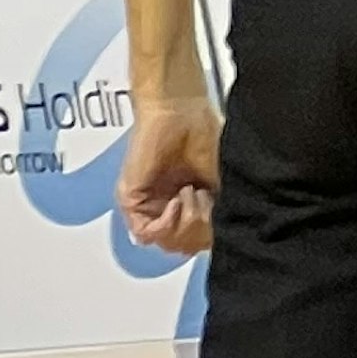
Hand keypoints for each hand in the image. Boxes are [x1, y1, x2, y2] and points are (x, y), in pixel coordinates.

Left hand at [119, 89, 220, 258]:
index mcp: (191, 205)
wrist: (181, 110)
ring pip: (167, 243)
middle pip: (185, 246)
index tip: (222, 218)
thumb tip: (225, 238)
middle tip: (208, 202)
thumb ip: (221, 214)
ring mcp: (148, 206)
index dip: (212, 235)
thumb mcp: (225, 183)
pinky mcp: (131, 200)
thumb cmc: (204, 133)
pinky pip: (146, 233)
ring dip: (187, 223)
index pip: (200, 241)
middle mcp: (167, 208)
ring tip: (193, 194)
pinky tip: (178, 200)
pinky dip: (167, 223)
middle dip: (202, 230)